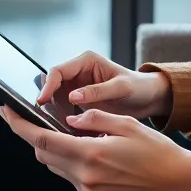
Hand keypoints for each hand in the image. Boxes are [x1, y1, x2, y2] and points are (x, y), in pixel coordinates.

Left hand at [0, 106, 190, 190]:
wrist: (177, 181)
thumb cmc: (156, 150)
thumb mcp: (127, 124)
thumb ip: (95, 118)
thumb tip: (71, 117)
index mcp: (90, 155)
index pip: (42, 140)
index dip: (19, 125)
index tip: (5, 112)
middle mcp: (85, 177)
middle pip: (43, 154)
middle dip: (34, 135)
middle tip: (30, 116)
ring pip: (55, 166)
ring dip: (52, 148)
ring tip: (62, 131)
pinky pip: (70, 176)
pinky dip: (68, 160)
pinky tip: (82, 148)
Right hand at [37, 50, 171, 120]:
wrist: (149, 98)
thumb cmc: (138, 87)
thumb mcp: (121, 87)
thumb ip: (97, 91)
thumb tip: (72, 97)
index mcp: (86, 61)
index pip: (58, 71)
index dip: (47, 86)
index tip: (41, 101)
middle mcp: (79, 72)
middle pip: (52, 85)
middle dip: (47, 100)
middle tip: (43, 117)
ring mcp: (78, 87)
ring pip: (55, 98)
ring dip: (53, 110)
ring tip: (52, 125)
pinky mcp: (80, 102)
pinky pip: (64, 109)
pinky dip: (62, 118)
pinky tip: (63, 129)